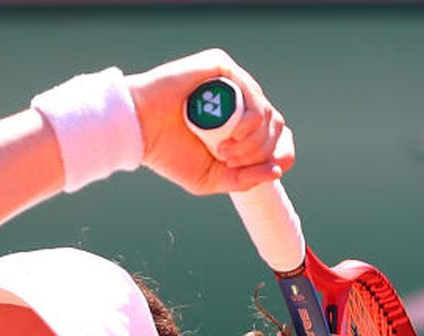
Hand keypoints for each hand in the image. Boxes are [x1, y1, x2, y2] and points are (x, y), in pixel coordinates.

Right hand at [127, 49, 294, 195]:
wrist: (142, 131)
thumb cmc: (170, 153)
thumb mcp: (211, 178)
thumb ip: (243, 179)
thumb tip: (277, 170)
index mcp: (237, 123)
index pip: (275, 132)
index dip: (281, 150)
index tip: (276, 165)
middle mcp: (238, 101)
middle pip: (274, 125)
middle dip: (258, 152)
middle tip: (229, 160)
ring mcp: (231, 83)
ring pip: (266, 113)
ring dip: (250, 141)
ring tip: (223, 150)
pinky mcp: (222, 68)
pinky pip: (252, 95)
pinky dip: (247, 121)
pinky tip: (227, 134)